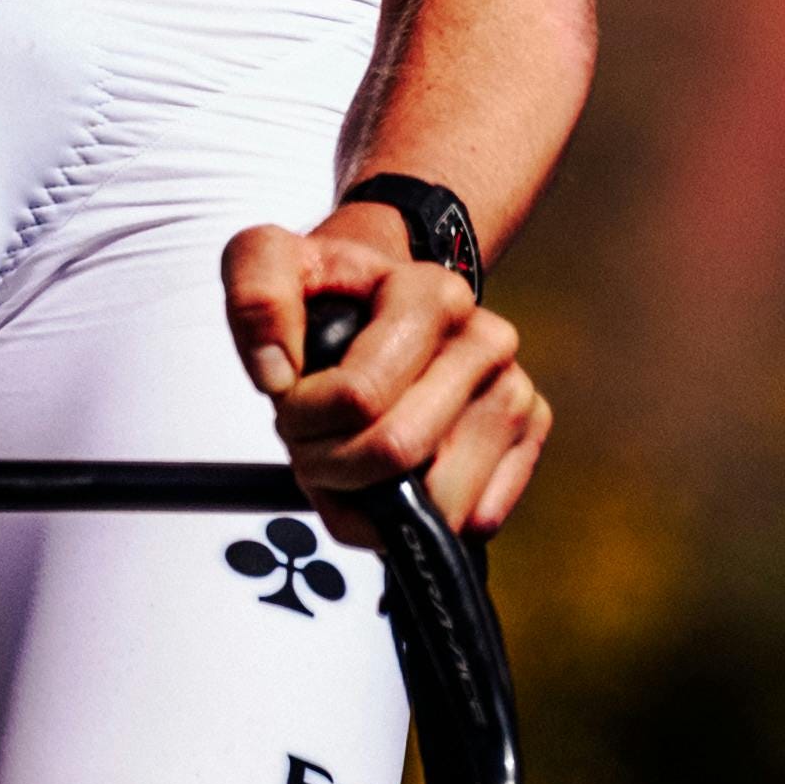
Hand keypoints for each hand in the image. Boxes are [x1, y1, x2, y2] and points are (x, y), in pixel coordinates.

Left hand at [220, 210, 550, 541]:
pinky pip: (476, 519)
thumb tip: (277, 374)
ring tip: (347, 460)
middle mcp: (487, 340)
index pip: (359, 397)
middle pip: (398, 452)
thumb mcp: (266, 261)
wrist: (381, 295)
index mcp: (431, 293)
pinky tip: (392, 484)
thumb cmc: (326, 288)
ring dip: (374, 504)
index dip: (304, 419)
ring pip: (441, 501)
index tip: (287, 403)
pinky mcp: (529, 438)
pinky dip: (421, 523)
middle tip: (310, 446)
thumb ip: (255, 295)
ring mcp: (515, 391)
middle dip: (334, 467)